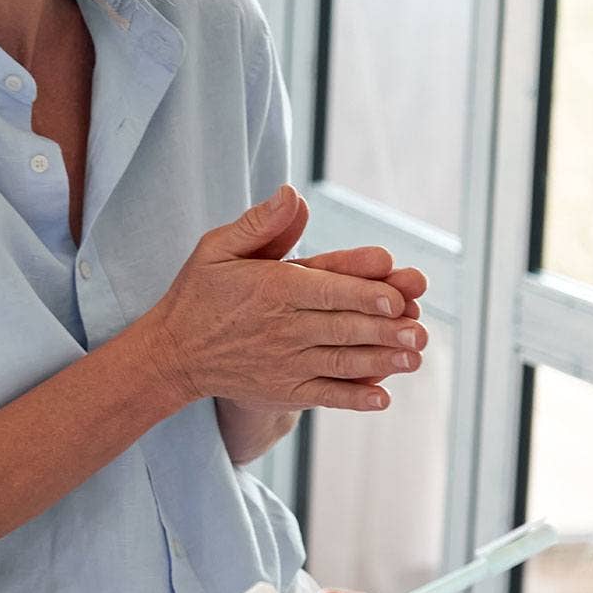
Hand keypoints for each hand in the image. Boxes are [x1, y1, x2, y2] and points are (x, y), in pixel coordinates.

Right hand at [134, 186, 430, 414]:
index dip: (363, 293)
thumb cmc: (200, 293)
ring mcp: (285, 363)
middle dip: (383, 329)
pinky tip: (382, 399)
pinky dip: (353, 398)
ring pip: (340, 361)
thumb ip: (259, 224)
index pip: (326, 290)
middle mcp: (282, 328)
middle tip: (419, 330)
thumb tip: (291, 193)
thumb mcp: (218, 248)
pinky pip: (325, 395)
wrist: (173, 354)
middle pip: (341, 327)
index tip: (396, 297)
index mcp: (273, 289)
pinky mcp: (284, 390)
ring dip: (380, 361)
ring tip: (413, 358)